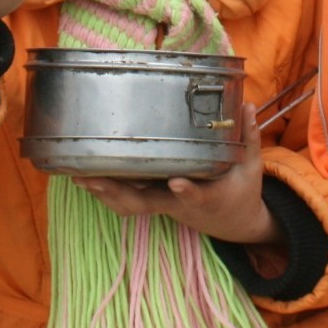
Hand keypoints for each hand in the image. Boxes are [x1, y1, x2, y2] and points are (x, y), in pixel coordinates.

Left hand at [75, 103, 281, 245]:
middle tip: (92, 178)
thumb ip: (247, 138)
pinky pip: (126, 201)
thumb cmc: (240, 191)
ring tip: (78, 175)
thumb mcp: (249, 168)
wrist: (231, 222)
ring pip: (129, 205)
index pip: (196, 195)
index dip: (186, 191)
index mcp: (208, 197)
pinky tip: (84, 176)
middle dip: (117, 192)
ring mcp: (163, 204)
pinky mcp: (154, 201)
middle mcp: (178, 204)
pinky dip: (105, 192)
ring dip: (103, 193)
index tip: (176, 181)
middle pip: (145, 204)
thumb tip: (247, 104)